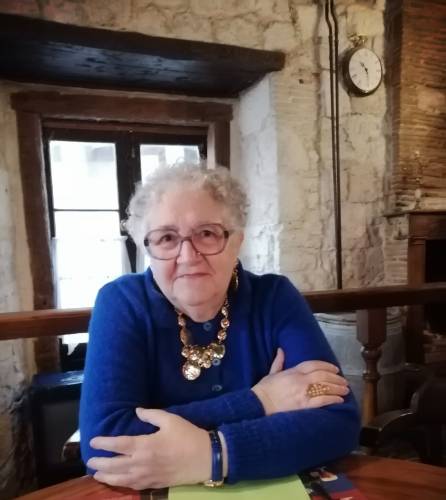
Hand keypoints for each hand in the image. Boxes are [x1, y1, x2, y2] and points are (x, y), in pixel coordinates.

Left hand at [87, 408, 210, 489]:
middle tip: (89, 461)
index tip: (93, 441)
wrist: (205, 458)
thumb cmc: (187, 436)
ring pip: (121, 479)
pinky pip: (133, 486)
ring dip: (107, 477)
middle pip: (115, 465)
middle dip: (100, 463)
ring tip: (96, 475)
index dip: (104, 443)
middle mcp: (142, 463)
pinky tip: (117, 482)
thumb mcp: (170, 419)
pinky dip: (121, 485)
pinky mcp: (154, 484)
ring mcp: (147, 476)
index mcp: (145, 445)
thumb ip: (151, 415)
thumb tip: (137, 411)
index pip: (118, 445)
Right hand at [252, 348, 348, 415]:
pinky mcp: (304, 405)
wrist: (259, 404)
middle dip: (336, 378)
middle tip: (344, 381)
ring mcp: (303, 392)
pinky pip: (322, 400)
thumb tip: (281, 349)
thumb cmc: (264, 390)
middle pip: (323, 375)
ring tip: (345, 390)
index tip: (335, 369)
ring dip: (337, 388)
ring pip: (326, 387)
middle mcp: (301, 380)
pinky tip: (339, 400)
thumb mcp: (271, 373)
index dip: (326, 366)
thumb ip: (279, 362)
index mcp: (293, 371)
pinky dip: (332, 399)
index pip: (314, 364)